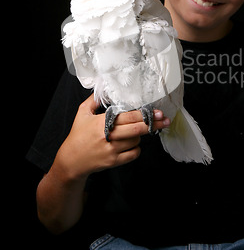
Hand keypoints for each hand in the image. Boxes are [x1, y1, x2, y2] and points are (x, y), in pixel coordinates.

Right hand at [55, 94, 169, 180]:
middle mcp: (109, 136)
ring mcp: (112, 150)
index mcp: (102, 123)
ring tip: (134, 131)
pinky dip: (136, 148)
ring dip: (139, 135)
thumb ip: (94, 100)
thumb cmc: (78, 135)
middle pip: (137, 129)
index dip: (145, 114)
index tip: (157, 112)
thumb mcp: (82, 113)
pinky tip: (130, 144)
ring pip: (136, 140)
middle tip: (165, 119)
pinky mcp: (114, 161)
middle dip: (153, 123)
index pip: (129, 117)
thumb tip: (105, 88)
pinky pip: (134, 154)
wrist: (71, 160)